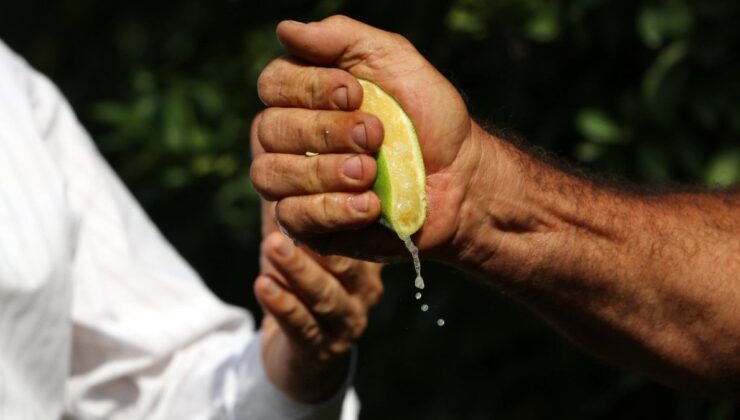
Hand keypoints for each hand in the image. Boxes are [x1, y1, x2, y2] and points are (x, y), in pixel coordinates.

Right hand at [250, 15, 493, 261]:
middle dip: (325, 131)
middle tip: (375, 135)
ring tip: (371, 172)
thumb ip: (343, 38)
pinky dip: (333, 209)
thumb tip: (286, 30)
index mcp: (304, 97)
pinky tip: (371, 205)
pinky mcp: (311, 227)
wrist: (462, 178)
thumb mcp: (395, 61)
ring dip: (325, 171)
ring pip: (271, 175)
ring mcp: (296, 185)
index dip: (308, 88)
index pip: (273, 85)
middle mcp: (290, 140)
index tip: (356, 94)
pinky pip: (294, 218)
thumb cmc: (428, 119)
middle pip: (269, 130)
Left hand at [253, 139, 383, 402]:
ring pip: (327, 292)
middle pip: (347, 254)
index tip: (336, 149)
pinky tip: (264, 286)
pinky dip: (285, 307)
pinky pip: (305, 328)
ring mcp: (344, 314)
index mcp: (362, 247)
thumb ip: (300, 185)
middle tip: (313, 190)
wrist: (305, 342)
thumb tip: (282, 122)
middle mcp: (361, 281)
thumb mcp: (310, 224)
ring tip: (274, 246)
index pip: (358, 219)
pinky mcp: (321, 346)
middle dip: (328, 216)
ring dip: (300, 268)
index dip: (340, 185)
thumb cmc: (308, 270)